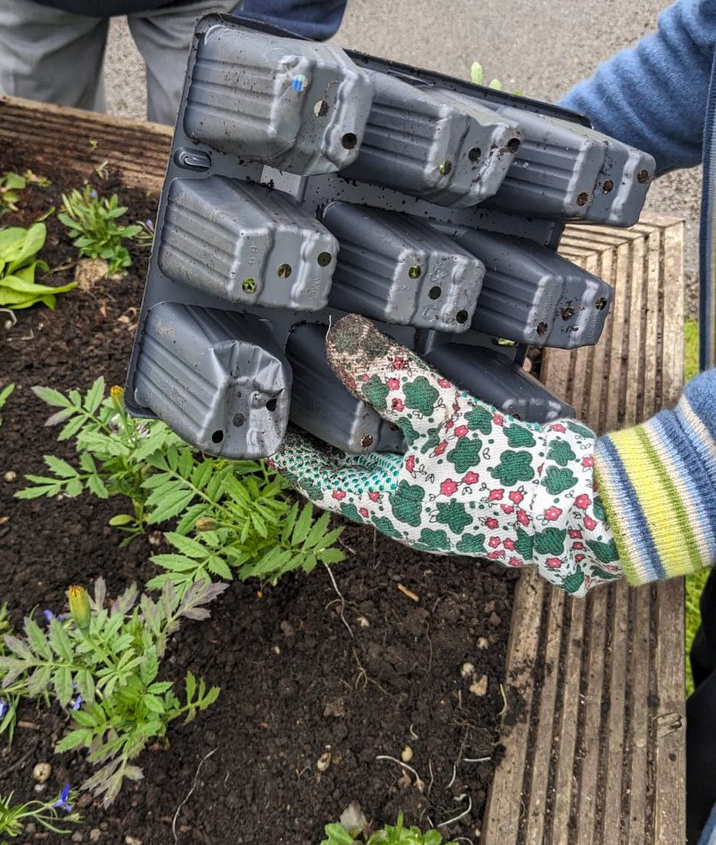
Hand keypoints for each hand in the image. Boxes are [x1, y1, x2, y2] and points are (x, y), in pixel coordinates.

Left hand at [272, 315, 622, 594]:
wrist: (587, 508)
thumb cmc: (507, 480)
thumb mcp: (442, 422)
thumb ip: (392, 380)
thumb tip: (339, 336)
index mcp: (386, 505)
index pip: (315, 480)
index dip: (284, 453)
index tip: (257, 426)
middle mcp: (406, 501)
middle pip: (345, 466)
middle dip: (320, 432)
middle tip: (293, 388)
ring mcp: (438, 489)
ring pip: (385, 452)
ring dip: (364, 419)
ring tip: (340, 377)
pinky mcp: (468, 472)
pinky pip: (423, 442)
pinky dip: (406, 415)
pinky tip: (407, 382)